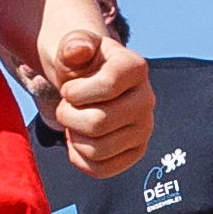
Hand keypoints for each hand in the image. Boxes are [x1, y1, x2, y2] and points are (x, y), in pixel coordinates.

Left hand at [43, 29, 153, 178]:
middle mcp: (147, 99)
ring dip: (73, 137)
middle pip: (98, 122)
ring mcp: (144, 128)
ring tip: (74, 122)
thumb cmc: (79, 65)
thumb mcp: (73, 48)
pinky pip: (102, 169)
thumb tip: (77, 50)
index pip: (108, 86)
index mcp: (135, 67)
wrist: (87, 83)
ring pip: (98, 149)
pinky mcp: (136, 151)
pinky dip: (80, 158)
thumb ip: (73, 44)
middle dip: (68, 116)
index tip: (68, 88)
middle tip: (66, 107)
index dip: (75, 92)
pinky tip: (78, 140)